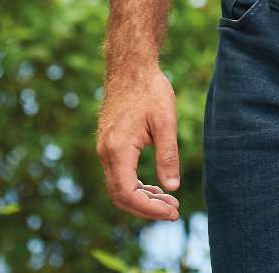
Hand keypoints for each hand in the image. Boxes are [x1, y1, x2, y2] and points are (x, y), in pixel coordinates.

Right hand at [96, 65, 181, 221]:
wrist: (130, 67)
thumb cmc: (150, 90)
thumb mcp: (165, 120)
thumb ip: (168, 155)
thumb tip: (172, 187)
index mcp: (118, 149)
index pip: (128, 194)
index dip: (150, 209)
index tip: (173, 212)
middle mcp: (105, 153)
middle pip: (120, 196)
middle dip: (147, 208)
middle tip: (174, 210)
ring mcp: (104, 149)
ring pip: (118, 187)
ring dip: (141, 198)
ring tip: (168, 201)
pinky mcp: (108, 144)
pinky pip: (118, 174)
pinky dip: (135, 185)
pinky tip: (154, 186)